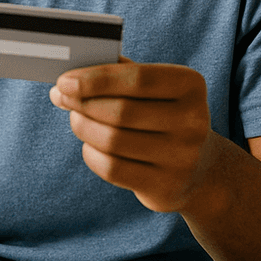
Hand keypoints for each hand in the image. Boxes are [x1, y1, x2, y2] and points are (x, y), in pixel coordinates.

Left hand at [49, 58, 222, 214]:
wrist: (198, 168)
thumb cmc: (162, 115)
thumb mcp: (154, 88)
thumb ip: (119, 73)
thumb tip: (72, 76)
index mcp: (190, 85)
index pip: (137, 78)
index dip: (96, 79)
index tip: (64, 81)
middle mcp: (192, 121)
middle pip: (121, 111)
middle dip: (82, 103)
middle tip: (62, 98)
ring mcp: (182, 157)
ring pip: (113, 140)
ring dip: (83, 127)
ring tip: (76, 119)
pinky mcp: (166, 186)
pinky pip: (112, 168)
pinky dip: (91, 154)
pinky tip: (90, 145)